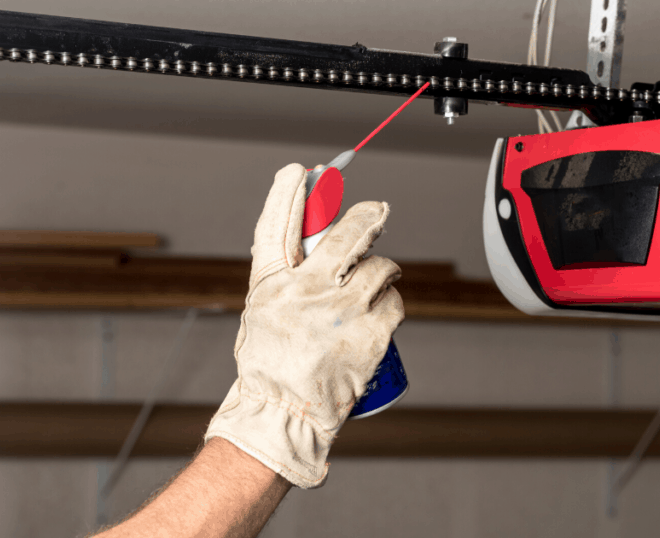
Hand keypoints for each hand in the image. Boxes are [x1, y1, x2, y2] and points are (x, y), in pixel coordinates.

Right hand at [205, 163, 404, 488]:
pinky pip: (394, 301)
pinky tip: (381, 310)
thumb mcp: (264, 310)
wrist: (285, 412)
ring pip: (379, 267)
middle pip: (346, 234)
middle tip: (377, 211)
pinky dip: (391, 302)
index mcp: (274, 282)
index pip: (278, 225)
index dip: (289, 194)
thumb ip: (286, 277)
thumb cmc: (272, 364)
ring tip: (376, 280)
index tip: (300, 172)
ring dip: (382, 269)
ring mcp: (342, 310)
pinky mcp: (371, 333)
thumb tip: (312, 245)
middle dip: (367, 217)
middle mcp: (307, 290)